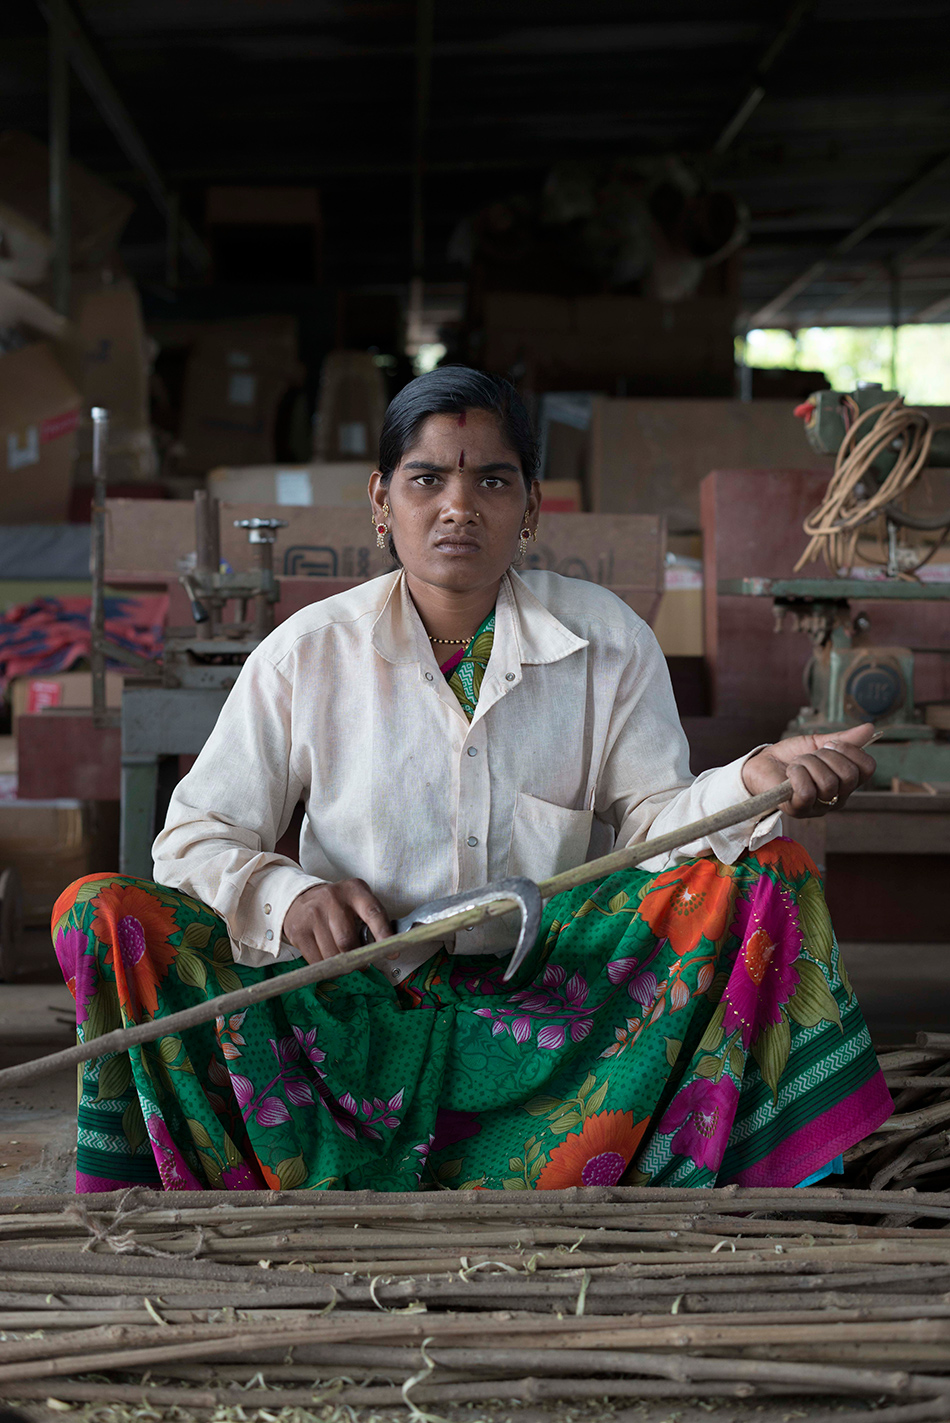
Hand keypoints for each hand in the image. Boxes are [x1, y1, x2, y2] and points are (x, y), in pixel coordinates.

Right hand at [282, 879, 392, 963]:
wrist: (301, 897)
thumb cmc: (338, 905)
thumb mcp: (357, 902)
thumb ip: (372, 921)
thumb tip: (385, 950)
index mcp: (355, 891)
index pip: (373, 913)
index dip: (383, 934)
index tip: (392, 954)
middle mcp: (332, 900)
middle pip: (347, 941)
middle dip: (357, 959)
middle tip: (362, 963)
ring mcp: (313, 915)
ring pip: (332, 954)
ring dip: (342, 965)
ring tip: (344, 960)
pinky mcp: (298, 931)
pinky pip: (316, 961)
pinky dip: (327, 968)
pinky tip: (329, 961)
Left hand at [740, 722, 876, 818]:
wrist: (761, 763)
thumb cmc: (789, 756)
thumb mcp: (817, 743)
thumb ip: (843, 739)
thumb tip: (870, 727)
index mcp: (845, 781)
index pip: (868, 767)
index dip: (850, 750)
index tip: (830, 744)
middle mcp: (837, 797)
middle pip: (849, 775)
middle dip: (826, 756)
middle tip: (810, 755)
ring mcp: (818, 806)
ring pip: (828, 783)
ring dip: (807, 764)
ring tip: (796, 764)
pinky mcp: (798, 810)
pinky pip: (808, 792)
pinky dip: (797, 775)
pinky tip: (790, 773)